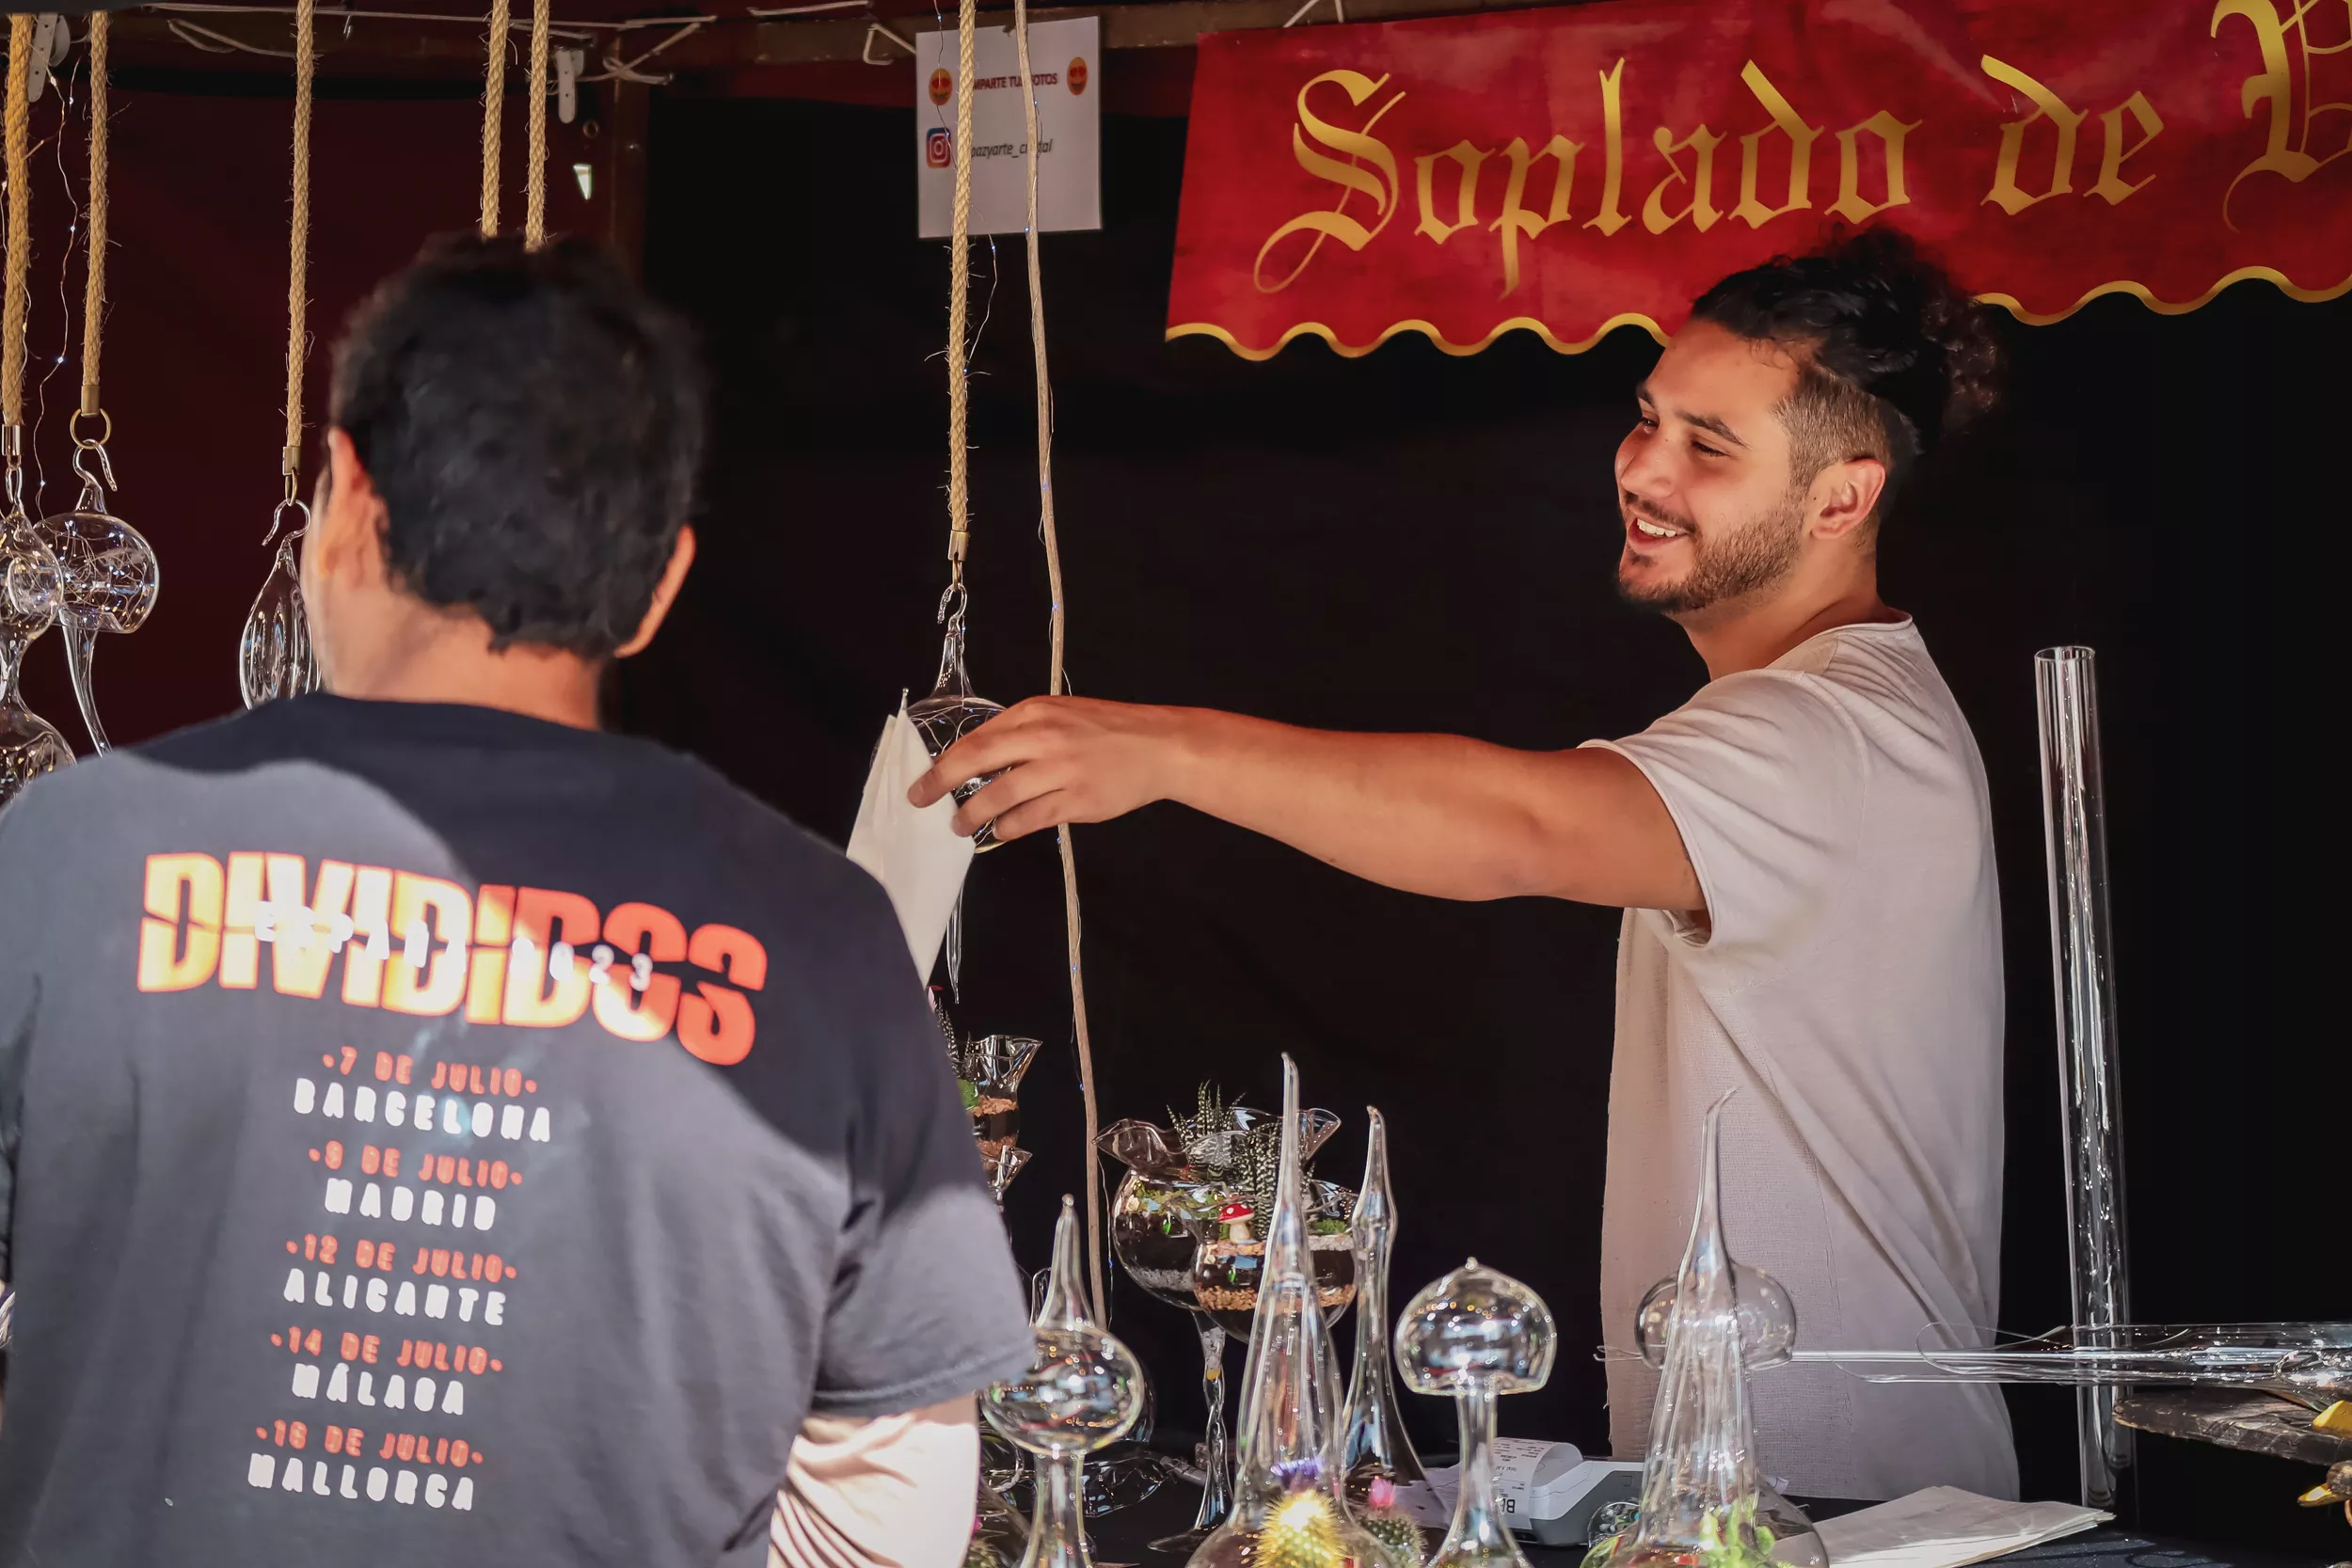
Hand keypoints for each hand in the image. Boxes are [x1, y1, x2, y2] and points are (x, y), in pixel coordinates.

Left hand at [908, 696, 1184, 842]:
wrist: (1159, 746)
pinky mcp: (1078, 799)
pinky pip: (1031, 817)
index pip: (976, 738)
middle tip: (921, 801)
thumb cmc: (1108, 731)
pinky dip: (1008, 827)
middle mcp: (1044, 736)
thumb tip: (981, 759)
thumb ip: (1023, 732)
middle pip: (977, 759)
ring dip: (972, 813)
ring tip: (960, 825)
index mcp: (1034, 712)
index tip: (925, 779)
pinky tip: (999, 831)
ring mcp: (1062, 769)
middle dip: (941, 783)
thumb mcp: (1060, 715)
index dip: (945, 762)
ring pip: (1000, 794)